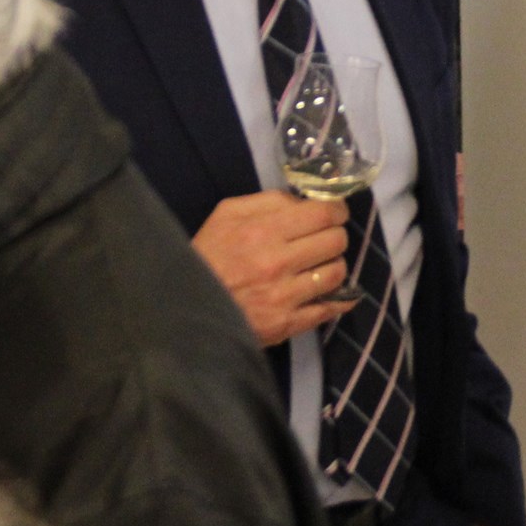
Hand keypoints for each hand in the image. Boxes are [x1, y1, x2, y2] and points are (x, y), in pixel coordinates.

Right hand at [192, 190, 351, 345]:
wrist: (187, 307)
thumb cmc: (208, 254)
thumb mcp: (227, 214)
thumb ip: (269, 201)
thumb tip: (305, 202)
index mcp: (263, 231)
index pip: (323, 214)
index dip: (336, 210)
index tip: (334, 213)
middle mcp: (278, 263)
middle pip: (336, 242)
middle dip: (336, 235)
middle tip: (326, 238)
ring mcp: (285, 297)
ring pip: (337, 274)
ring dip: (334, 265)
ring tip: (320, 265)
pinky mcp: (287, 324)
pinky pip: (329, 309)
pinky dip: (338, 299)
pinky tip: (333, 292)